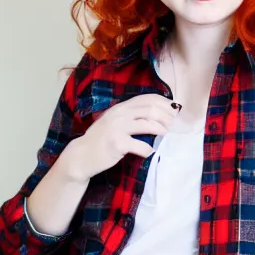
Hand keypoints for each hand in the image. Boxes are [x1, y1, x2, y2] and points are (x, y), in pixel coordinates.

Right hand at [62, 95, 177, 181]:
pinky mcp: (117, 144)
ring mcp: (117, 129)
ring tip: (165, 134)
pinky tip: (150, 151)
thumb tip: (159, 113)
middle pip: (150, 109)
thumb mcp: (115, 121)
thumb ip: (132, 115)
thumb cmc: (102, 139)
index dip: (164, 103)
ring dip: (161, 130)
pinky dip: (148, 149)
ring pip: (148, 124)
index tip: (174, 110)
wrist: (80, 156)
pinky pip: (140, 145)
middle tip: (172, 124)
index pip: (147, 98)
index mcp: (120, 107)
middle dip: (166, 116)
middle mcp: (119, 114)